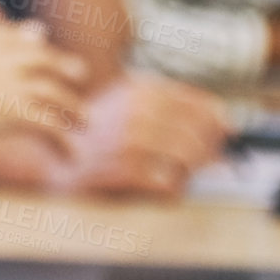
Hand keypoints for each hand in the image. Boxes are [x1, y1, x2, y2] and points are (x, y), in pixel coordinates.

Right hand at [0, 21, 90, 158]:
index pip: (5, 35)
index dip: (24, 36)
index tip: (38, 36)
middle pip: (40, 58)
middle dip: (62, 64)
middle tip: (80, 72)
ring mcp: (9, 84)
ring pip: (54, 93)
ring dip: (73, 108)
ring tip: (85, 122)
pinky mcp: (16, 112)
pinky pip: (50, 128)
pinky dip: (64, 144)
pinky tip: (70, 156)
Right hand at [44, 72, 231, 197]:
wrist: (51, 158)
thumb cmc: (95, 133)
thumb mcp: (127, 104)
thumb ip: (172, 107)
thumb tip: (229, 124)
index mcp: (140, 89)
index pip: (197, 104)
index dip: (218, 121)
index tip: (227, 132)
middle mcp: (136, 111)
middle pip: (197, 133)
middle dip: (210, 150)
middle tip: (209, 161)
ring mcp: (130, 141)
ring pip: (187, 159)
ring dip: (192, 171)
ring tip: (181, 174)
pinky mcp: (123, 171)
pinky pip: (169, 184)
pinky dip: (174, 190)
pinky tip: (163, 187)